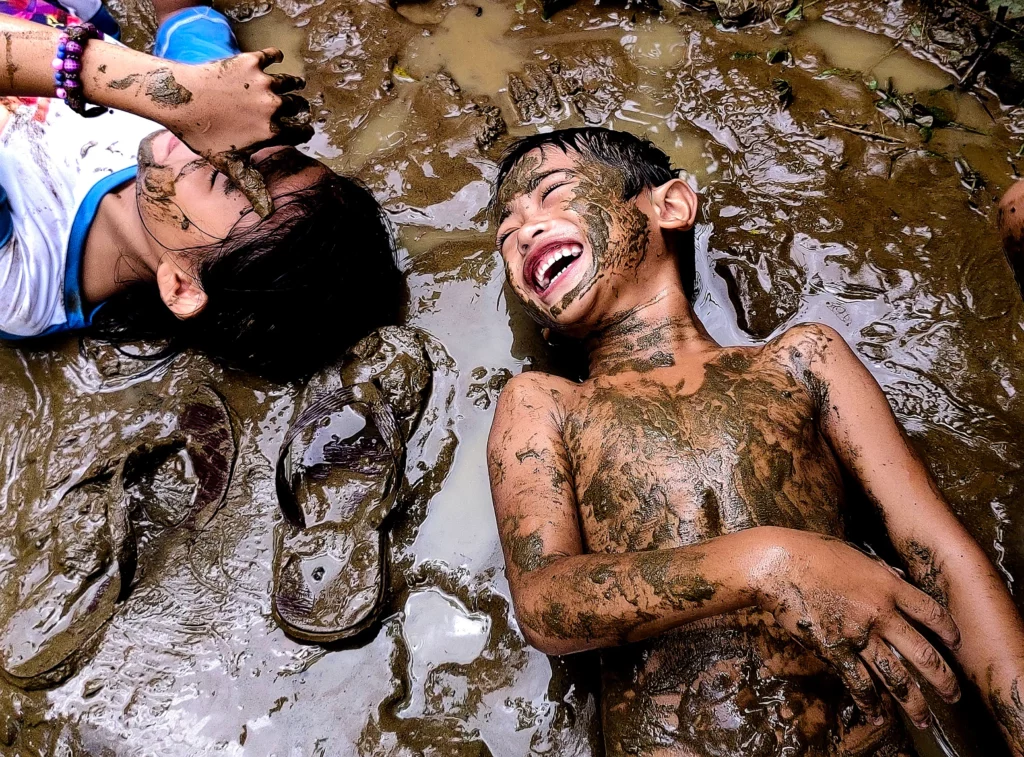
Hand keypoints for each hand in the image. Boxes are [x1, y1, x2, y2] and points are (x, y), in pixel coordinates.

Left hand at [164, 49, 312, 216]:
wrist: (177, 98)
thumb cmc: (201, 134)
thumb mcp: (228, 163)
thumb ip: (252, 184)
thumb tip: (268, 214)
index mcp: (272, 131)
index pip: (301, 131)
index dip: (303, 131)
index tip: (302, 129)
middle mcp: (272, 107)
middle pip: (298, 106)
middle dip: (299, 108)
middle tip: (296, 107)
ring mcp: (263, 82)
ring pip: (290, 82)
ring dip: (293, 85)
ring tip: (293, 86)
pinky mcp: (251, 61)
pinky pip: (273, 57)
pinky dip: (276, 59)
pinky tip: (275, 62)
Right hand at [752, 529, 961, 728]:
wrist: (778, 564)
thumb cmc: (811, 552)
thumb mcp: (854, 554)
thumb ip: (878, 571)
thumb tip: (895, 579)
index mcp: (888, 586)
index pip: (931, 613)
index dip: (948, 631)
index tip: (955, 644)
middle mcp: (880, 613)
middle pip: (924, 654)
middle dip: (943, 680)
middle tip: (952, 695)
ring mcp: (858, 634)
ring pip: (896, 676)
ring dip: (913, 702)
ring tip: (923, 719)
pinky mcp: (834, 649)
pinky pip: (858, 682)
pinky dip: (870, 702)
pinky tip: (877, 714)